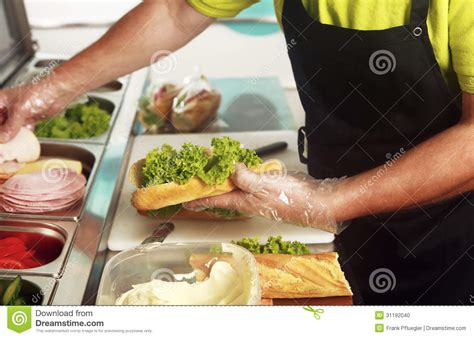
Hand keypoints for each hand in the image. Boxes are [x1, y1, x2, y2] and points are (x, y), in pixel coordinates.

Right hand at [0, 83, 70, 142]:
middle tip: (3, 145)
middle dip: (1, 134)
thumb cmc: (38, 93)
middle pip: (0, 124)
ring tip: (9, 147)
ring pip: (9, 128)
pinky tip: (21, 143)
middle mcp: (7, 107)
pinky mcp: (28, 119)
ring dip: (10, 137)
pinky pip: (22, 130)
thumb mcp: (20, 110)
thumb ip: (10, 126)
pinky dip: (22, 136)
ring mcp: (18, 114)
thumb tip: (3, 139)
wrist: (58, 93)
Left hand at [184, 163, 347, 233]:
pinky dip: (240, 171)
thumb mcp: (263, 186)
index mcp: (243, 201)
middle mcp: (248, 199)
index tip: (185, 201)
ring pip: (235, 184)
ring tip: (212, 169)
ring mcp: (259, 193)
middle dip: (208, 186)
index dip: (199, 200)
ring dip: (223, 177)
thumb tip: (228, 169)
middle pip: (223, 192)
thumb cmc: (293, 200)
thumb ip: (244, 178)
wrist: (318, 202)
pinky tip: (239, 165)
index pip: (215, 200)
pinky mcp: (269, 186)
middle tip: (196, 178)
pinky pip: (248, 178)